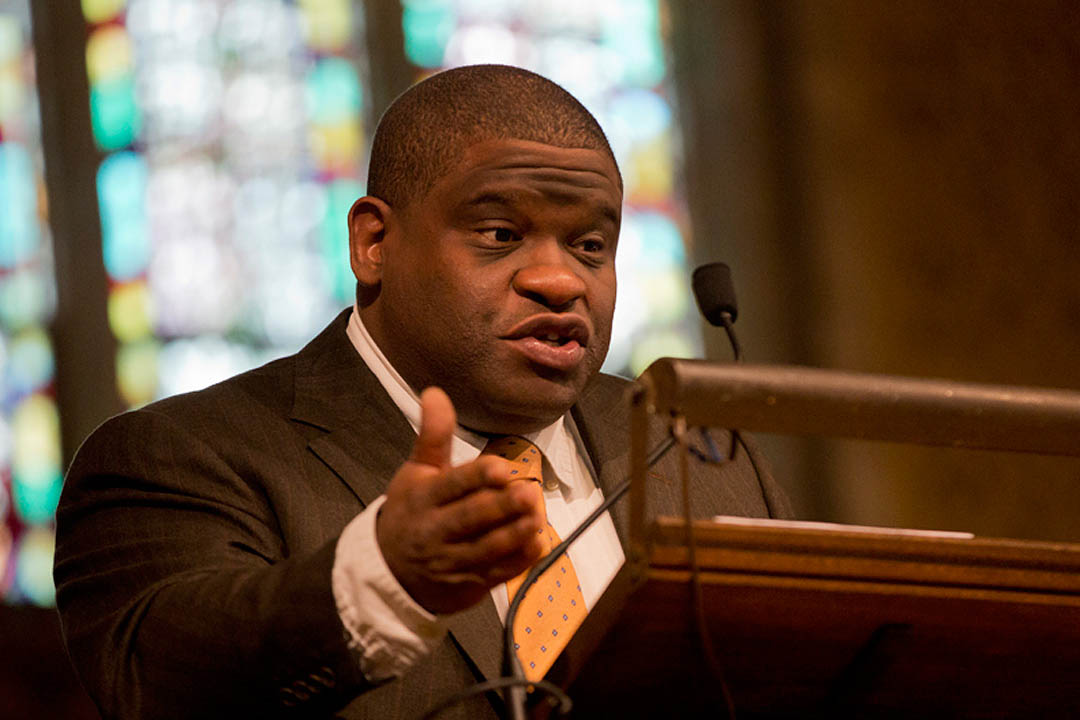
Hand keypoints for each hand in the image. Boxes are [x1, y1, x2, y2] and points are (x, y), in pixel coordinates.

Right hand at [376, 387, 545, 613]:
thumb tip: (435, 392)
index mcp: (424, 498)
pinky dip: (518, 561)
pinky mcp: (468, 584)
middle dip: (501, 506)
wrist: (390, 572)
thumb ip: (433, 434)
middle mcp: (436, 530)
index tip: (502, 468)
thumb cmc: (411, 512)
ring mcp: (452, 561)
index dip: (478, 477)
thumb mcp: (416, 472)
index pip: (453, 485)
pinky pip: (497, 573)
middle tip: (529, 492)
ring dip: (514, 533)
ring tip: (537, 515)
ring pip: (486, 548)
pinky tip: (538, 543)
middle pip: (471, 518)